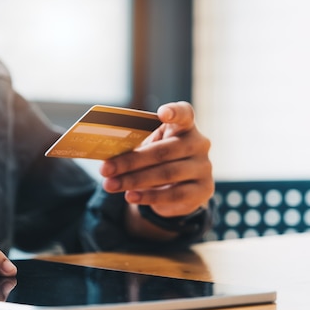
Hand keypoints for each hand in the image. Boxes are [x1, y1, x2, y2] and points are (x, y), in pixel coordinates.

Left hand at [100, 101, 212, 222]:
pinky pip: (174, 194)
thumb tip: (106, 157)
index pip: (184, 114)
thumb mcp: (148, 148)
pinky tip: (130, 196)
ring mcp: (204, 167)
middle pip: (163, 151)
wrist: (178, 187)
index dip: (174, 112)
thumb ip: (134, 147)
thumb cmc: (159, 160)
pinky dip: (148, 196)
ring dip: (134, 180)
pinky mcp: (204, 190)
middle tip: (105, 169)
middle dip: (130, 161)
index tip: (162, 113)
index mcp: (184, 126)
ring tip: (111, 185)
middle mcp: (199, 143)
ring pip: (166, 174)